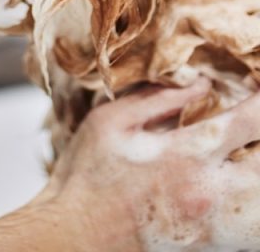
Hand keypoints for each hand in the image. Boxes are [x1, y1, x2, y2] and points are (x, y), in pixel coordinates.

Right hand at [42, 79, 259, 251]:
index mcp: (184, 156)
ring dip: (259, 173)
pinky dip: (253, 204)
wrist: (76, 236)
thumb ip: (157, 99)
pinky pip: (254, 230)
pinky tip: (239, 186)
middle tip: (254, 124)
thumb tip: (200, 83)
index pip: (248, 122)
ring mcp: (217, 226)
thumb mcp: (109, 121)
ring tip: (249, 153)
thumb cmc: (87, 175)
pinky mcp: (215, 245)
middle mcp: (210, 193)